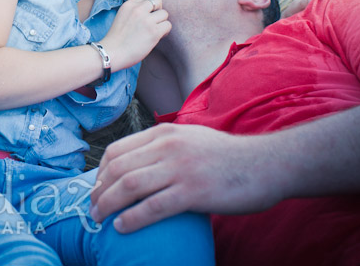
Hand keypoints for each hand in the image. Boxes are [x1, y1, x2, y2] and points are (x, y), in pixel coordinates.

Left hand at [90, 124, 285, 232]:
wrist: (267, 164)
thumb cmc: (229, 157)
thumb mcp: (191, 139)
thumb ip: (165, 146)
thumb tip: (140, 164)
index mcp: (164, 132)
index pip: (117, 150)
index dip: (100, 173)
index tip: (96, 189)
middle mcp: (168, 146)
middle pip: (118, 169)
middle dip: (98, 191)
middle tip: (92, 209)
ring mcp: (180, 168)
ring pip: (129, 186)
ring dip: (108, 205)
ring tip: (100, 220)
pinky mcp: (193, 191)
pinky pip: (152, 207)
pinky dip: (131, 218)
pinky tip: (122, 227)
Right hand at [100, 0, 170, 71]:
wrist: (112, 53)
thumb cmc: (116, 40)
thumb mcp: (121, 17)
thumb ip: (134, 11)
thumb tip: (150, 11)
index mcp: (128, 5)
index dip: (149, 4)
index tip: (147, 14)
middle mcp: (138, 10)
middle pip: (158, 0)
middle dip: (158, 9)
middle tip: (154, 20)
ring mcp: (146, 20)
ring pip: (164, 13)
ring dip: (161, 22)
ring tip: (155, 30)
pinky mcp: (154, 32)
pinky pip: (168, 25)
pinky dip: (165, 31)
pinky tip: (157, 37)